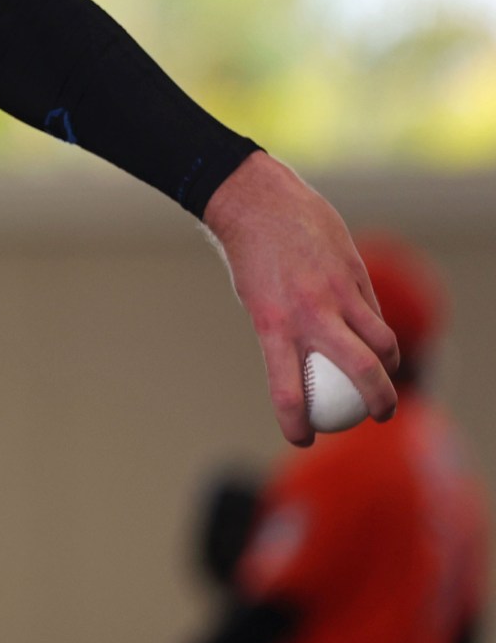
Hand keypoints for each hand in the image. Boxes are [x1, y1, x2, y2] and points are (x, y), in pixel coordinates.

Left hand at [204, 153, 399, 445]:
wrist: (259, 204)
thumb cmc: (252, 259)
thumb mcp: (257, 302)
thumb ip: (284, 333)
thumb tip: (305, 370)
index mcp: (273, 325)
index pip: (287, 390)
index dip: (296, 423)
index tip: (303, 439)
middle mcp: (310, 312)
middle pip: (360, 370)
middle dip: (379, 401)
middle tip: (379, 416)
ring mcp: (338, 292)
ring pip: (382, 341)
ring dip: (391, 366)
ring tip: (387, 377)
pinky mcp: (355, 273)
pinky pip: (375, 313)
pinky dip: (379, 330)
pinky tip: (378, 339)